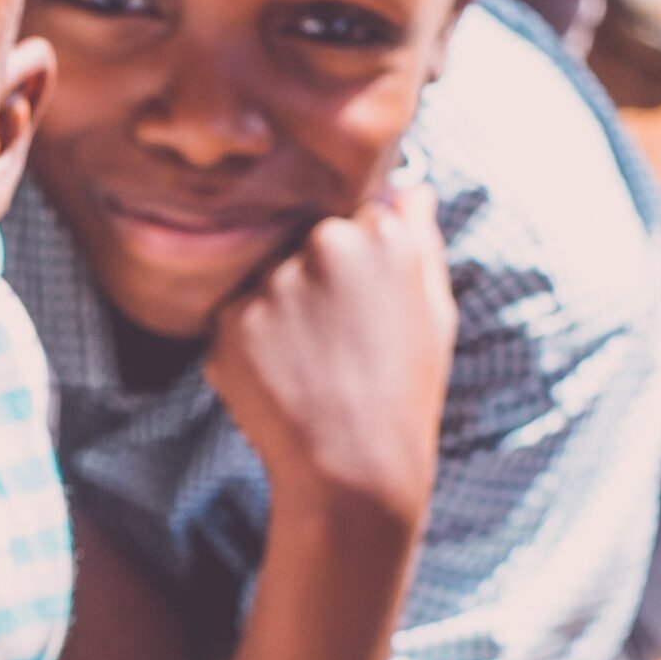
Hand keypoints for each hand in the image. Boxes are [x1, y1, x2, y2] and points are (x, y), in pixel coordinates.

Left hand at [206, 183, 453, 527]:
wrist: (352, 471)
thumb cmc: (405, 392)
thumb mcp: (433, 312)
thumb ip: (420, 240)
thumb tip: (411, 188)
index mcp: (380, 233)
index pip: (352, 214)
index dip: (356, 261)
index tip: (362, 302)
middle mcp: (322, 245)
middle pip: (302, 239)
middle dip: (312, 277)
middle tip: (335, 339)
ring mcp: (270, 282)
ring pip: (264, 277)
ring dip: (279, 310)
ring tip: (311, 364)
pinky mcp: (228, 320)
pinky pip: (234, 317)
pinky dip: (251, 344)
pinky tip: (283, 380)